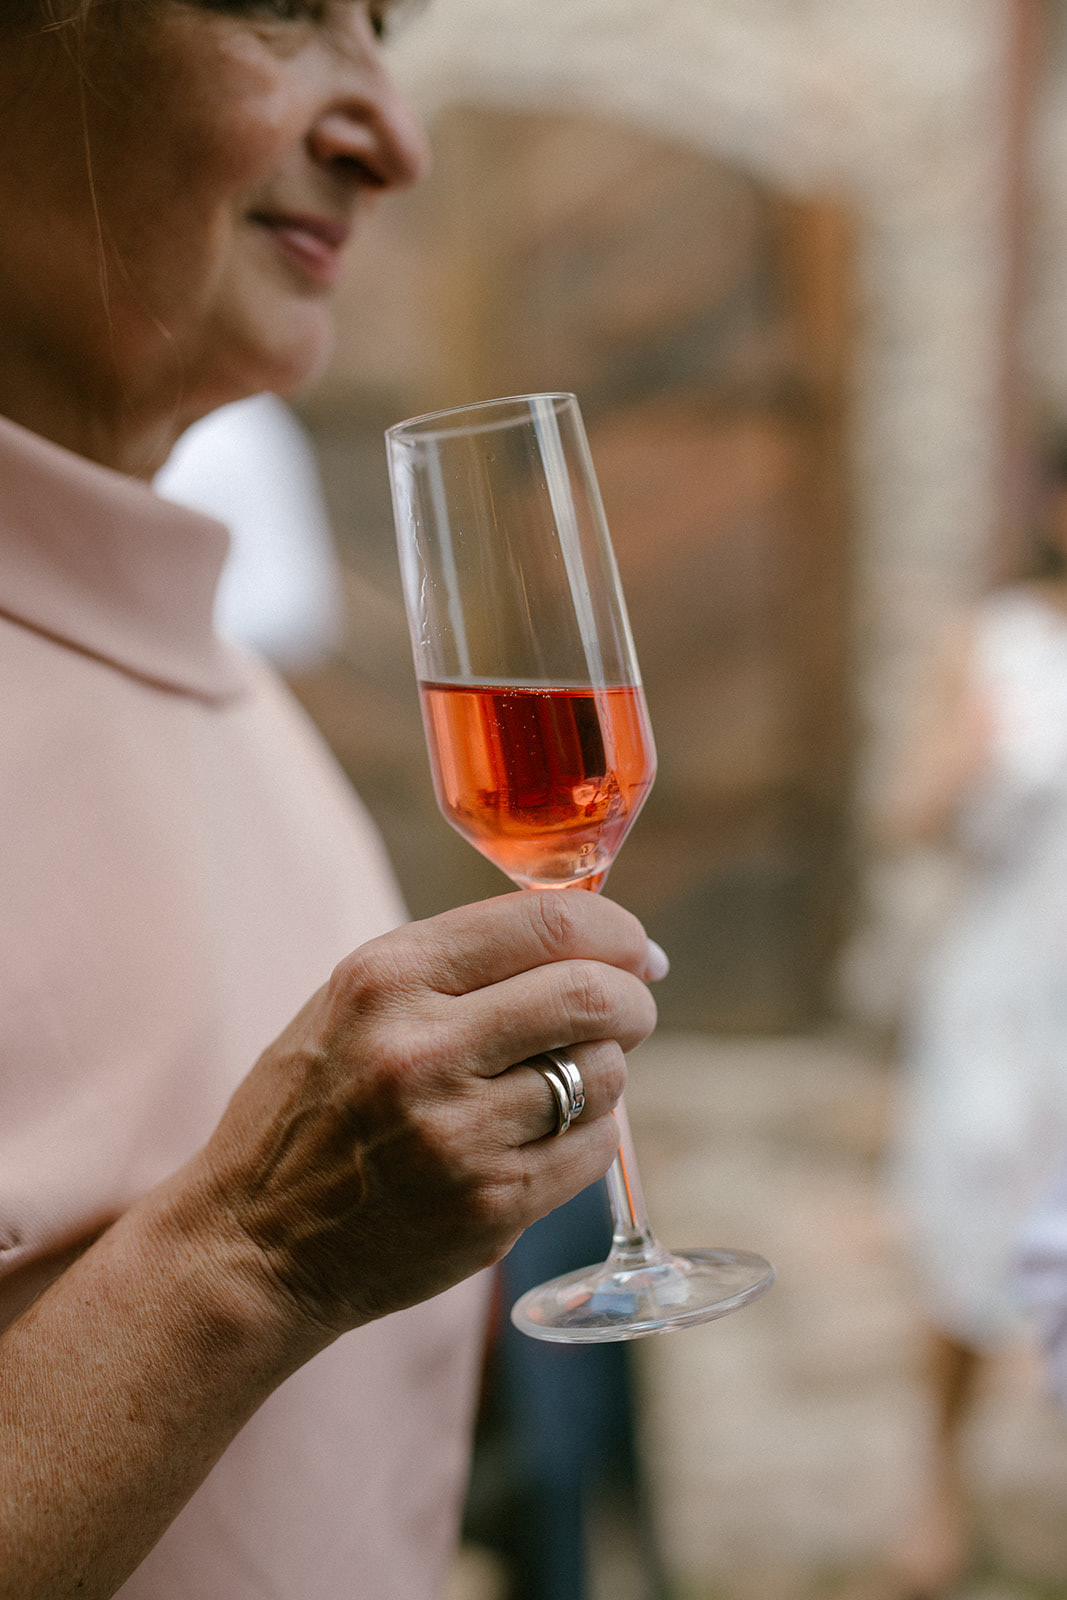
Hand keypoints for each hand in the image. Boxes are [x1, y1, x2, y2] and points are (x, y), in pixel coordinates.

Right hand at [186, 890, 661, 1339]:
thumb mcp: (353, 1003)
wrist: (255, 1245)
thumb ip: (457, 963)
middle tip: (631, 1008)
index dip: (615, 929)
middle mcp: (423, 1049)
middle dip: (632, 997)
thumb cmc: (312, 1108)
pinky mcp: (493, 1206)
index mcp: (386, 978)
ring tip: (566, 1081)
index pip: (547, 922)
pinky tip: (545, 1136)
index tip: (635, 946)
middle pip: (593, 995)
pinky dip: (590, 1134)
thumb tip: (590, 939)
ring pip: (605, 1074)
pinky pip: (596, 1148)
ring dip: (606, 1071)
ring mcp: (460, 1134)